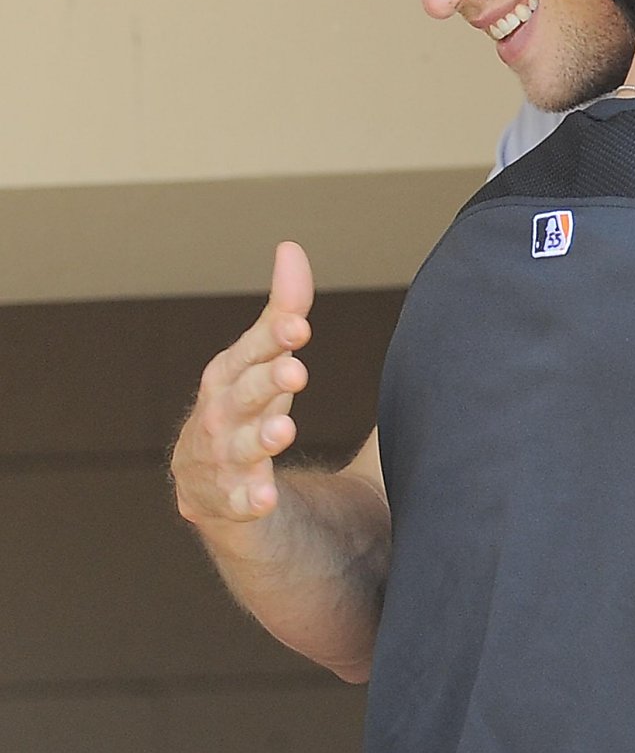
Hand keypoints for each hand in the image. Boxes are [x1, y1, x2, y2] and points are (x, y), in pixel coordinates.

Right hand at [171, 242, 314, 527]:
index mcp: (230, 377)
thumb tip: (290, 248)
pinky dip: (247, 499)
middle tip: (295, 372)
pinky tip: (263, 497)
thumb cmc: (247, 412)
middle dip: (266, 383)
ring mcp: (219, 461)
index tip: (299, 326)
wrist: (217, 492)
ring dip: (258, 438)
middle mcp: (219, 415)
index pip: (253, 352)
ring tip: (282, 431)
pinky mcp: (227, 503)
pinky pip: (236, 504)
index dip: (274, 339)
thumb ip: (282, 311)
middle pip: (242, 397)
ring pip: (237, 448)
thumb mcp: (265, 362)